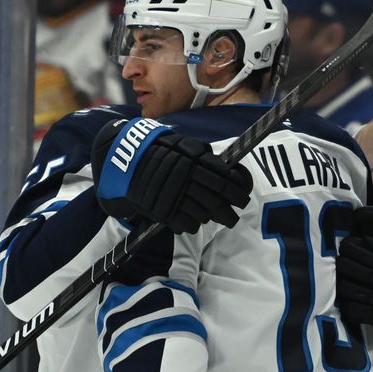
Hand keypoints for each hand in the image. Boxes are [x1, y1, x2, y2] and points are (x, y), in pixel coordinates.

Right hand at [91, 117, 252, 233]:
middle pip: (218, 201)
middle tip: (234, 218)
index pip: (226, 180)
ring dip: (212, 218)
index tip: (243, 198)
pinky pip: (188, 224)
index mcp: (196, 161)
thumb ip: (206, 159)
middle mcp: (188, 178)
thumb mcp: (185, 147)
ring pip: (205, 214)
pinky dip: (194, 224)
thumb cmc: (162, 153)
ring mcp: (176, 195)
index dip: (238, 192)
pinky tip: (195, 220)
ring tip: (214, 219)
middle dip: (230, 212)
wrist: (129, 162)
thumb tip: (231, 174)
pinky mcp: (165, 210)